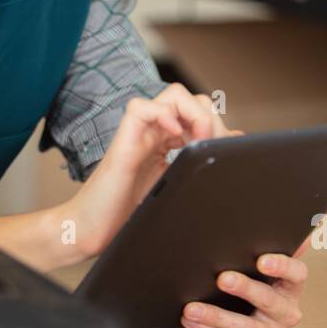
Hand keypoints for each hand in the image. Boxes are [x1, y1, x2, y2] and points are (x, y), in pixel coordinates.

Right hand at [69, 83, 237, 258]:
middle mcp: (154, 135)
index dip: (217, 125)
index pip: (199, 113)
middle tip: (210, 144)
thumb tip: (234, 140)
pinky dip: (161, 114)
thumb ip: (200, 166)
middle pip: (190, 99)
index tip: (222, 150)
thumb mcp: (175, 188)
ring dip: (193, 112)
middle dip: (209, 117)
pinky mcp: (123, 142)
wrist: (91, 232)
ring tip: (196, 138)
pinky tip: (173, 136)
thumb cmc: (127, 215)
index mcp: (167, 144)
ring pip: (171, 95)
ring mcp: (138, 135)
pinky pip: (140, 108)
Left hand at [181, 242, 308, 327]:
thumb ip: (269, 239)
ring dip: (218, 317)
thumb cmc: (250, 279)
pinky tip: (192, 322)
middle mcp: (285, 312)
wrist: (235, 313)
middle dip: (246, 289)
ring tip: (193, 308)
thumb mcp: (256, 260)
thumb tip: (294, 221)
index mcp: (290, 285)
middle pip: (271, 301)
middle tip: (222, 278)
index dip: (282, 266)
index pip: (297, 274)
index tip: (261, 260)